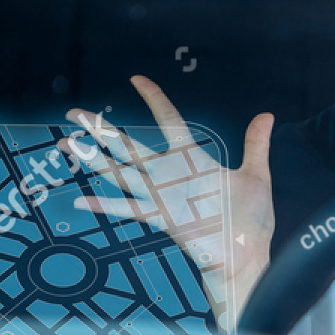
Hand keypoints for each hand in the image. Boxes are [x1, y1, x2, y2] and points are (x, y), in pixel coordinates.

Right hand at [63, 76, 273, 330]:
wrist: (248, 255)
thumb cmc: (252, 220)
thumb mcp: (257, 175)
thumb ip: (256, 144)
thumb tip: (267, 114)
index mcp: (194, 159)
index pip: (169, 120)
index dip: (154, 98)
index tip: (137, 79)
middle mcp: (172, 175)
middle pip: (129, 146)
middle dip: (101, 129)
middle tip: (75, 112)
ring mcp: (163, 197)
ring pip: (120, 171)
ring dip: (93, 158)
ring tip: (66, 144)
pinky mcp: (162, 219)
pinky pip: (129, 209)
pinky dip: (105, 205)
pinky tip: (79, 201)